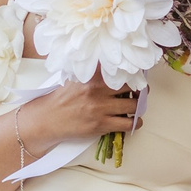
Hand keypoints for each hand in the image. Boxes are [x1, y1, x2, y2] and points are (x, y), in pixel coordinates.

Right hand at [23, 78, 140, 143]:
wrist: (48, 118)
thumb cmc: (62, 98)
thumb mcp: (75, 78)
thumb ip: (93, 71)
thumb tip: (114, 66)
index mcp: (92, 75)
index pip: (120, 69)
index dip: (133, 71)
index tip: (138, 74)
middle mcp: (97, 90)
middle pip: (131, 86)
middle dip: (140, 89)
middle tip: (141, 91)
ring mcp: (100, 108)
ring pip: (133, 105)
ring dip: (139, 106)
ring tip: (138, 106)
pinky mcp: (101, 124)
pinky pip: (128, 124)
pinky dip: (135, 122)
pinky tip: (135, 121)